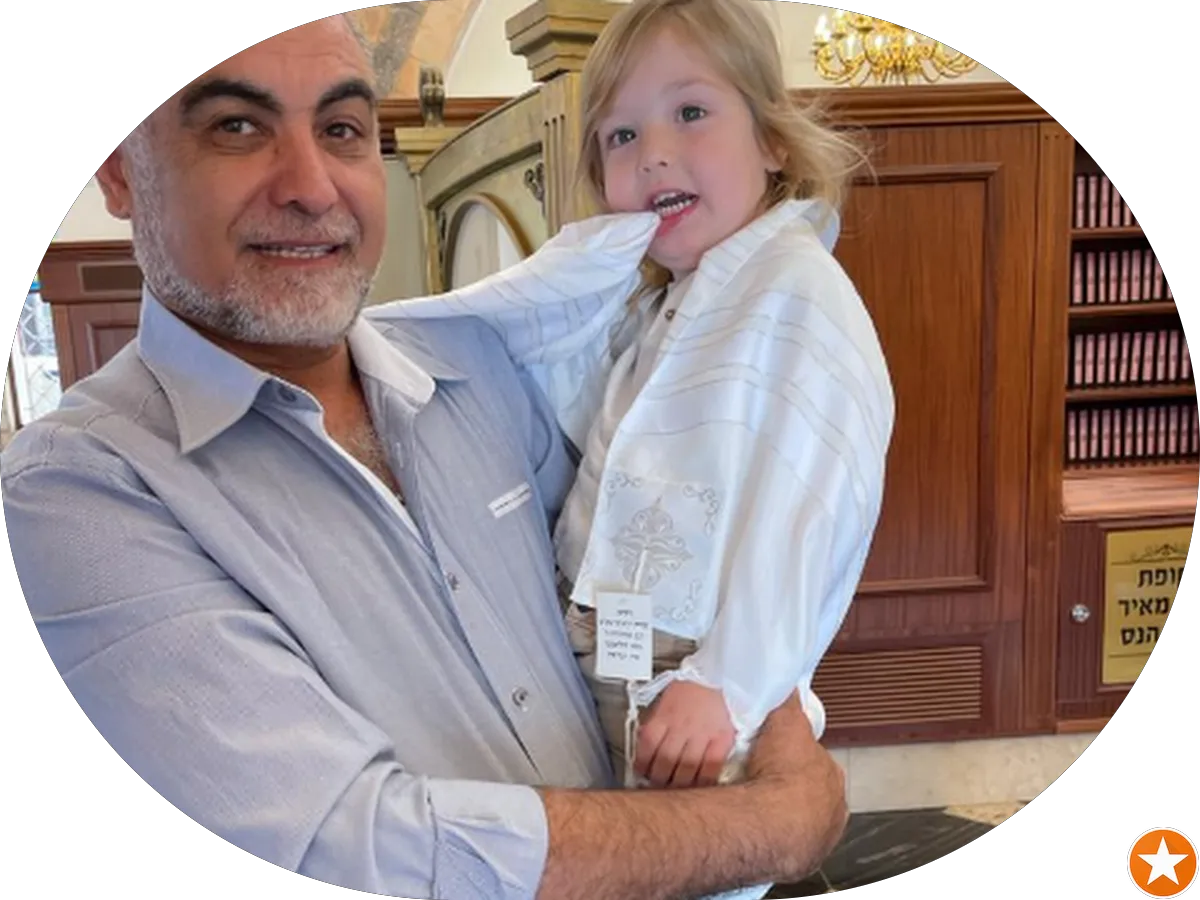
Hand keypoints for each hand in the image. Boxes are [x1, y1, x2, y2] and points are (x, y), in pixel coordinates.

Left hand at [634, 680, 735, 787]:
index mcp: (665, 715)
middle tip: (659, 783)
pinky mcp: (722, 740)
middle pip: (666, 759)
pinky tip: (697, 783)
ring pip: (687, 767)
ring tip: (676, 787)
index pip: (647, 744)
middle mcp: (683, 725)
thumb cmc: (688, 693)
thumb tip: (643, 753)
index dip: (642, 764)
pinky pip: (711, 767)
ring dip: (679, 783)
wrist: (715, 680)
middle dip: (659, 778)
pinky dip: (703, 780)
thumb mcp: (663, 703)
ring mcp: (704, 733)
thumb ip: (654, 726)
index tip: (641, 773)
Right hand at [743, 691, 848, 869]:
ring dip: (781, 812)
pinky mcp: (805, 858)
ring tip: (753, 804)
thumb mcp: (785, 721)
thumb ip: (787, 702)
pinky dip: (774, 836)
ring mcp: (821, 835)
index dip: (792, 756)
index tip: (773, 756)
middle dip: (787, 785)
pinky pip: (788, 844)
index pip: (813, 761)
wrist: (773, 821)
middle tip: (758, 779)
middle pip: (808, 790)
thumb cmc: (783, 773)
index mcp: (830, 774)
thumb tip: (787, 682)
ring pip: (800, 819)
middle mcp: (832, 806)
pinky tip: (756, 828)